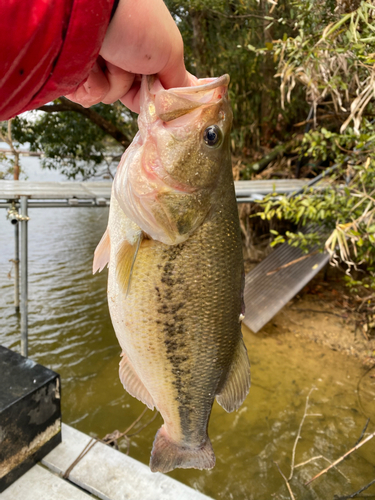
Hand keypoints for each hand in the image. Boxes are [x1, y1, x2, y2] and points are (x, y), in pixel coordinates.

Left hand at [65, 0, 189, 112]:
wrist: (93, 5)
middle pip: (130, 96)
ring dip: (110, 84)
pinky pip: (84, 96)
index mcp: (144, 49)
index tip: (158, 98)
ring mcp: (94, 62)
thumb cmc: (136, 21)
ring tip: (108, 56)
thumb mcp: (170, 52)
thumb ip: (178, 81)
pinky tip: (89, 64)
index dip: (154, 96)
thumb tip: (182, 102)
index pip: (152, 85)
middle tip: (131, 69)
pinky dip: (90, 85)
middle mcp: (119, 54)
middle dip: (131, 90)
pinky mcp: (71, 70)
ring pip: (106, 96)